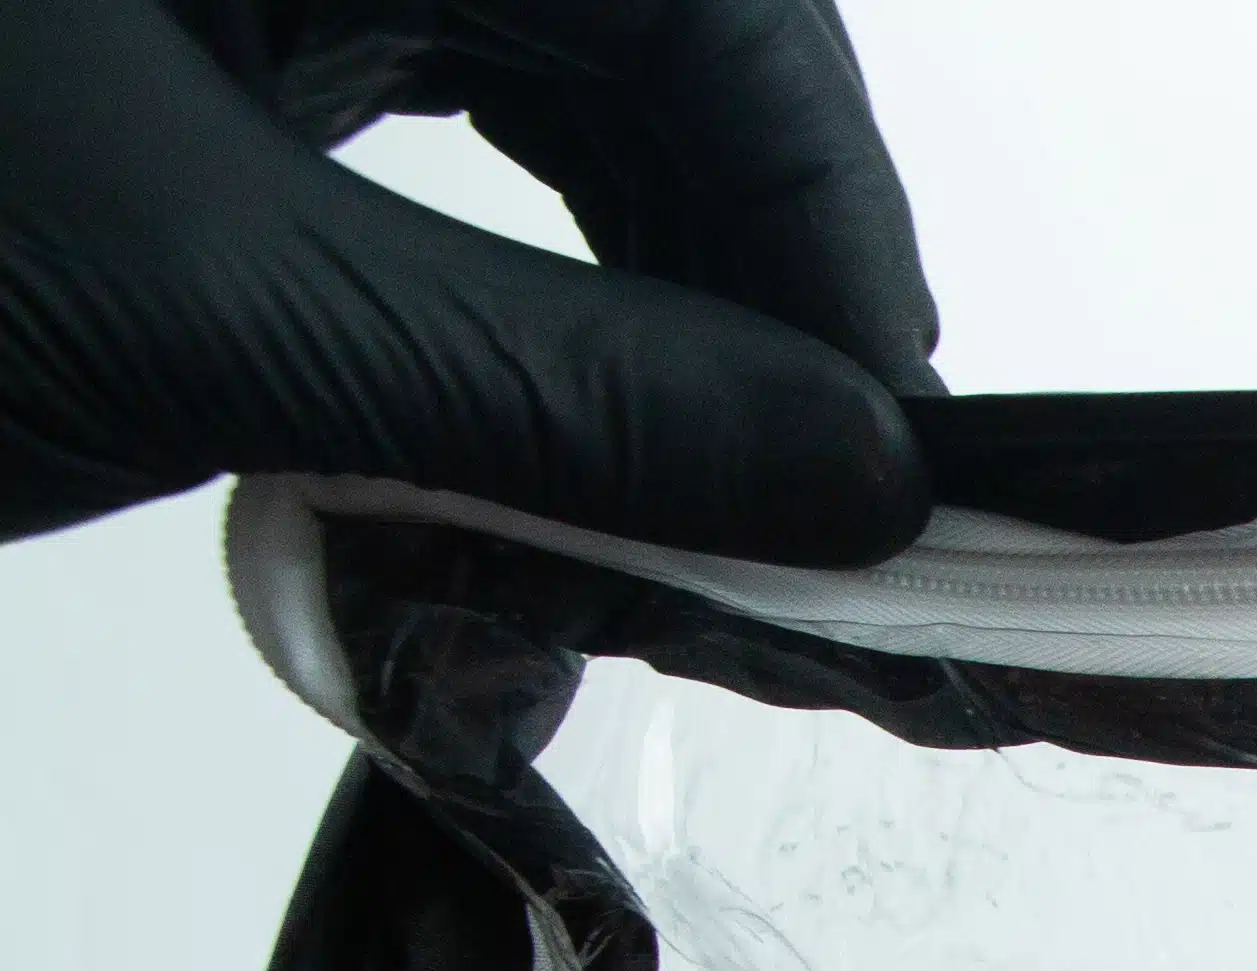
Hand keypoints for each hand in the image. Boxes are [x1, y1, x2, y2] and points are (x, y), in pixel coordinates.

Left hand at [0, 0, 932, 557]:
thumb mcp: (218, 321)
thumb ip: (559, 394)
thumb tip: (850, 476)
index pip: (717, 15)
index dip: (834, 225)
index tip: (890, 445)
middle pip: (676, 47)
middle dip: (768, 268)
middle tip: (823, 490)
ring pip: (583, 88)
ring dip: (672, 285)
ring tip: (712, 482)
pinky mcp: (226, 29)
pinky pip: (466, 118)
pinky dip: (542, 274)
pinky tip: (574, 404)